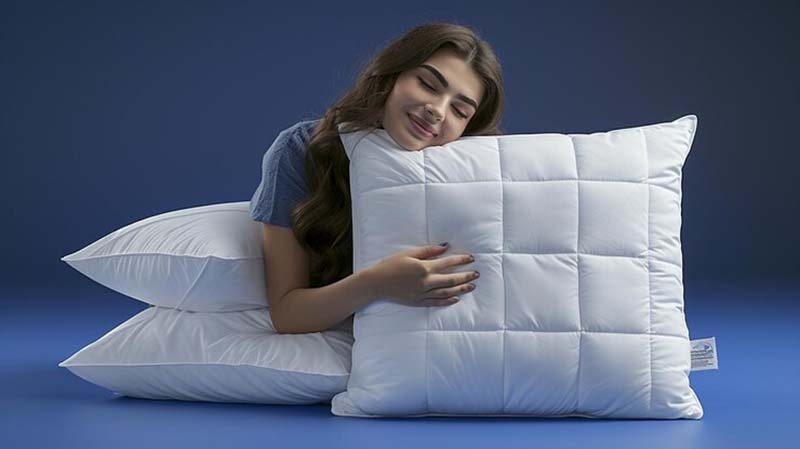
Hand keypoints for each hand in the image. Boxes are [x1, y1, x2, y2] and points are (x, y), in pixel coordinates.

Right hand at [363, 243, 478, 306]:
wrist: (376, 283)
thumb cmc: (391, 265)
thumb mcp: (409, 253)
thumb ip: (428, 251)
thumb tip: (445, 247)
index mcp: (424, 268)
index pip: (448, 263)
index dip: (461, 260)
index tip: (471, 258)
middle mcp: (426, 282)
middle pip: (451, 279)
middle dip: (466, 276)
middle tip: (477, 274)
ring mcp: (422, 294)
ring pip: (446, 292)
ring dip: (460, 289)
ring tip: (471, 286)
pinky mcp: (418, 302)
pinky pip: (436, 302)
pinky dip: (447, 300)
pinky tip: (456, 298)